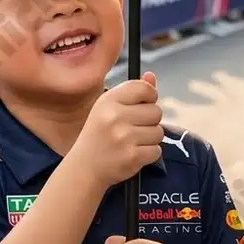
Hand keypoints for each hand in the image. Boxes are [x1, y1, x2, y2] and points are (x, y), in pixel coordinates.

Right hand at [71, 71, 162, 188]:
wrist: (85, 167)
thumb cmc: (99, 134)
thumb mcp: (108, 108)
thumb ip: (132, 92)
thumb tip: (151, 76)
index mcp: (109, 101)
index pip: (144, 88)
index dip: (150, 96)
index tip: (144, 104)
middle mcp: (115, 116)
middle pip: (156, 111)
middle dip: (150, 121)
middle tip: (134, 128)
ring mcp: (124, 137)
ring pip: (158, 132)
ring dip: (150, 138)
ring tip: (132, 141)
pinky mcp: (132, 157)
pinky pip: (157, 150)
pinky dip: (149, 154)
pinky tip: (133, 153)